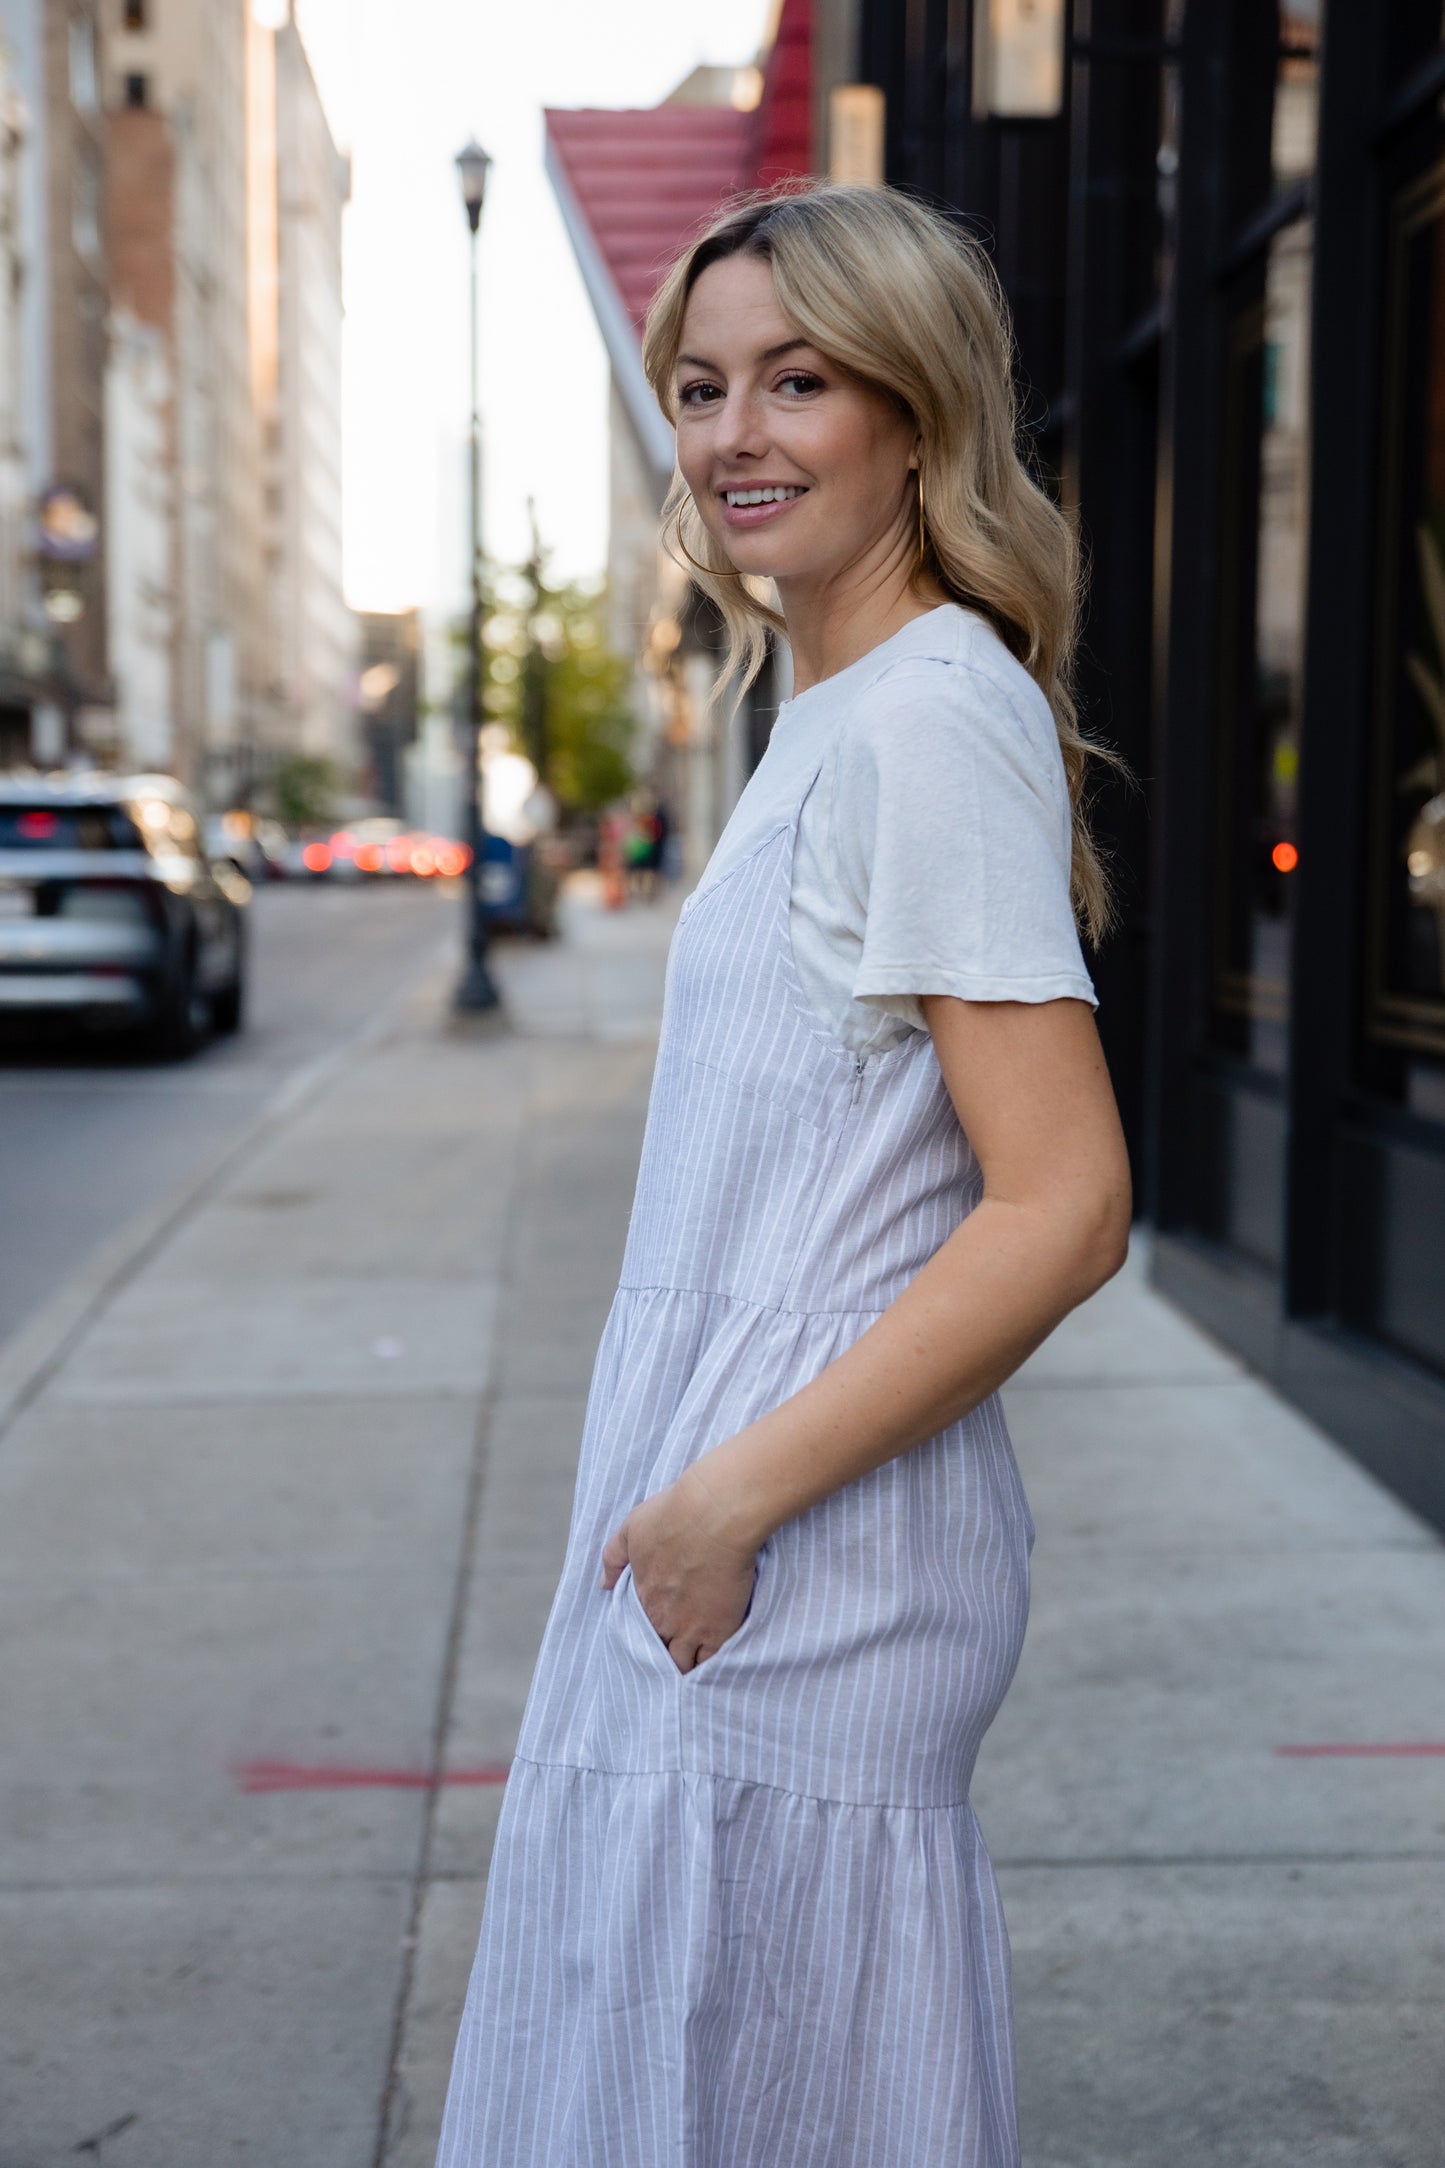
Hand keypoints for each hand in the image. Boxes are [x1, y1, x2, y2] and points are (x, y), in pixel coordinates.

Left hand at [600, 1463, 759, 1673]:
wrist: (714, 1516)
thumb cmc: (673, 1516)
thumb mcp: (631, 1529)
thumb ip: (613, 1558)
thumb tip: (605, 1584)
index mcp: (642, 1599)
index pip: (637, 1633)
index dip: (645, 1637)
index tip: (652, 1636)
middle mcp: (663, 1620)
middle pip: (658, 1655)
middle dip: (662, 1658)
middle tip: (671, 1656)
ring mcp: (692, 1629)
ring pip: (684, 1666)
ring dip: (685, 1666)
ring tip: (691, 1668)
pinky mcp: (720, 1630)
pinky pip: (712, 1663)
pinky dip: (710, 1667)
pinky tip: (713, 1669)